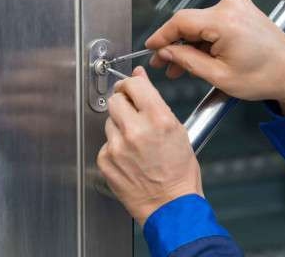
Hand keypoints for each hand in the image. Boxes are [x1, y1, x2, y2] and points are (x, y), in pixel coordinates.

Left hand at [96, 67, 202, 224]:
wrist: (170, 206)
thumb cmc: (179, 172)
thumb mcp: (177, 130)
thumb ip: (156, 102)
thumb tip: (140, 79)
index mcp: (158, 119)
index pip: (133, 84)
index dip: (131, 83)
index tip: (131, 86)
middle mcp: (135, 130)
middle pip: (115, 99)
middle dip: (123, 103)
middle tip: (132, 113)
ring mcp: (117, 146)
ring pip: (109, 120)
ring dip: (119, 125)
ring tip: (136, 141)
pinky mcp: (105, 160)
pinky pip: (105, 142)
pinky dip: (115, 146)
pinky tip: (129, 156)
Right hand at [146, 0, 284, 113]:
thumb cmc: (263, 78)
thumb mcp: (219, 76)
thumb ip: (187, 61)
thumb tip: (166, 52)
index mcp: (225, 21)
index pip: (181, 21)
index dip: (161, 35)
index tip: (150, 48)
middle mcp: (231, 7)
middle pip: (190, 22)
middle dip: (176, 45)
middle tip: (164, 65)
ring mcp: (238, 6)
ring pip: (201, 24)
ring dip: (190, 44)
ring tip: (181, 67)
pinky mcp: (242, 10)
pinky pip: (214, 22)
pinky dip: (205, 39)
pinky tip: (198, 56)